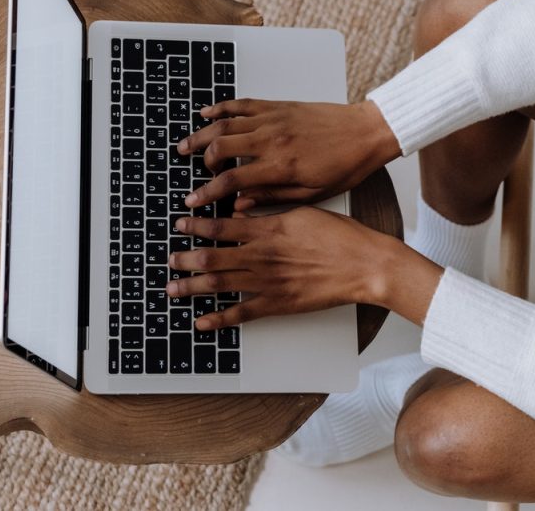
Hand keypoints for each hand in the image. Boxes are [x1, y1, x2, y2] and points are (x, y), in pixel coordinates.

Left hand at [167, 207, 442, 329]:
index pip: (221, 227)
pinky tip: (202, 321)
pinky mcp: (279, 304)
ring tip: (173, 289)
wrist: (365, 265)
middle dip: (185, 259)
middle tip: (169, 260)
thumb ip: (269, 213)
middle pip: (212, 257)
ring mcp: (268, 282)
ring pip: (220, 284)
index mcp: (268, 230)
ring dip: (193, 287)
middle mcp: (262, 256)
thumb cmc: (340, 236)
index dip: (196, 226)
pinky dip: (219, 319)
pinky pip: (242, 313)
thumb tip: (241, 212)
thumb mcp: (302, 212)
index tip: (180, 224)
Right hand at [178, 99, 399, 209]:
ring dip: (201, 134)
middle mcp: (272, 140)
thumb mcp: (311, 194)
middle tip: (190, 170)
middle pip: (220, 148)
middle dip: (200, 161)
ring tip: (186, 144)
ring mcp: (273, 119)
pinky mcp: (277, 106)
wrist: (365, 132)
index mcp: (280, 166)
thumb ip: (272, 198)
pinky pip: (242, 104)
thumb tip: (241, 205)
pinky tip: (207, 113)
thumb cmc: (345, 166)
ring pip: (225, 124)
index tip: (193, 201)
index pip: (232, 181)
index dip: (207, 192)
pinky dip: (221, 108)